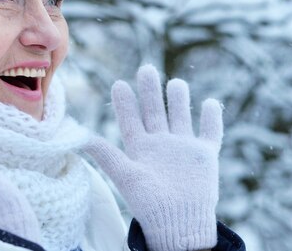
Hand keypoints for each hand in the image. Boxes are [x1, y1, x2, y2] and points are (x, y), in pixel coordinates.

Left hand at [84, 65, 221, 250]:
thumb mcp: (124, 174)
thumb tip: (78, 137)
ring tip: (175, 83)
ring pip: (181, 116)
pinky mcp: (205, 155)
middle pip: (156, 111)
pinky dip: (212, 118)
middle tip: (146, 68)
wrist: (178, 224)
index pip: (131, 120)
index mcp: (141, 148)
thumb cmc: (148, 204)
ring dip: (178, 100)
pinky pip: (210, 132)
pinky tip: (210, 102)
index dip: (125, 103)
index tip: (119, 84)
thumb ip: (105, 154)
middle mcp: (161, 144)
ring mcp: (184, 148)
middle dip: (151, 90)